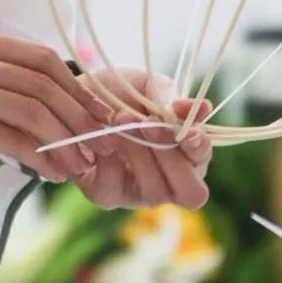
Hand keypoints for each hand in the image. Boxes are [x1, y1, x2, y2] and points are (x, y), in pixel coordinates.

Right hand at [0, 28, 114, 198]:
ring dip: (66, 141)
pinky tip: (54, 173)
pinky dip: (42, 157)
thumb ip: (18, 92)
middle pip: (42, 83)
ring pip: (33, 111)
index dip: (78, 86)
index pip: (42, 58)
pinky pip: (14, 139)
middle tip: (102, 142)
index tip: (103, 114)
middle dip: (80, 115)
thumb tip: (83, 107)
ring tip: (83, 163)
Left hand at [71, 67, 213, 209]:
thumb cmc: (123, 92)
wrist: (78, 94)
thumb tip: (201, 108)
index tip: (190, 130)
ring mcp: (138, 193)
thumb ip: (172, 99)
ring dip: (137, 151)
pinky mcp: (106, 195)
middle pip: (189, 191)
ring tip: (120, 118)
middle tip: (149, 123)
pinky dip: (108, 157)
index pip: (203, 162)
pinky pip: (114, 185)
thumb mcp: (148, 87)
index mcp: (186, 152)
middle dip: (170, 156)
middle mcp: (168, 179)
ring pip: (153, 190)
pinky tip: (101, 134)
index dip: (200, 149)